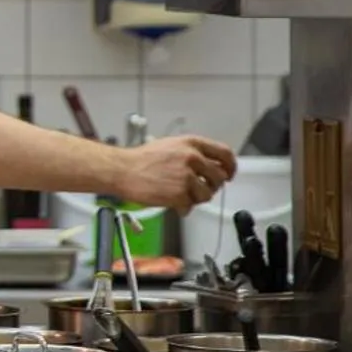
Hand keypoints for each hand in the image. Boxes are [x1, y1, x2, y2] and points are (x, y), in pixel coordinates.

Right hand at [117, 136, 236, 214]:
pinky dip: (183, 208)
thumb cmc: (140, 160)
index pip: (225, 154)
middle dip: (210, 185)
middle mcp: (192, 158)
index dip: (230, 167)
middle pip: (219, 177)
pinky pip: (191, 206)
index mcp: (191, 143)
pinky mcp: (180, 193)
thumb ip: (193, 154)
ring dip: (196, 198)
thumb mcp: (170, 146)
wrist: (121, 170)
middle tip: (198, 189)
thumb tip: (210, 166)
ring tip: (181, 196)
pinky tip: (172, 203)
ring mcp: (187, 176)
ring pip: (207, 194)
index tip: (229, 174)